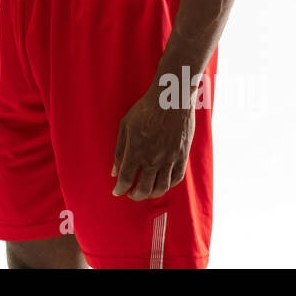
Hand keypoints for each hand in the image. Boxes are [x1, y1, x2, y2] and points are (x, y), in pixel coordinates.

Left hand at [111, 84, 194, 200]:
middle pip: (143, 189)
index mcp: (136, 151)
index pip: (126, 179)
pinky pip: (176, 178)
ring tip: (145, 192)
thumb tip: (114, 171)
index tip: (117, 191)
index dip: (120, 188)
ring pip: (161, 188)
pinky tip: (161, 183)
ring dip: (151, 194)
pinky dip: (168, 185)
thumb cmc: (145, 110)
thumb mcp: (125, 126)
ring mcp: (169, 159)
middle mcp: (153, 159)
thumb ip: (119, 150)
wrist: (171, 99)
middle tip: (130, 194)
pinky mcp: (182, 156)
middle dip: (134, 195)